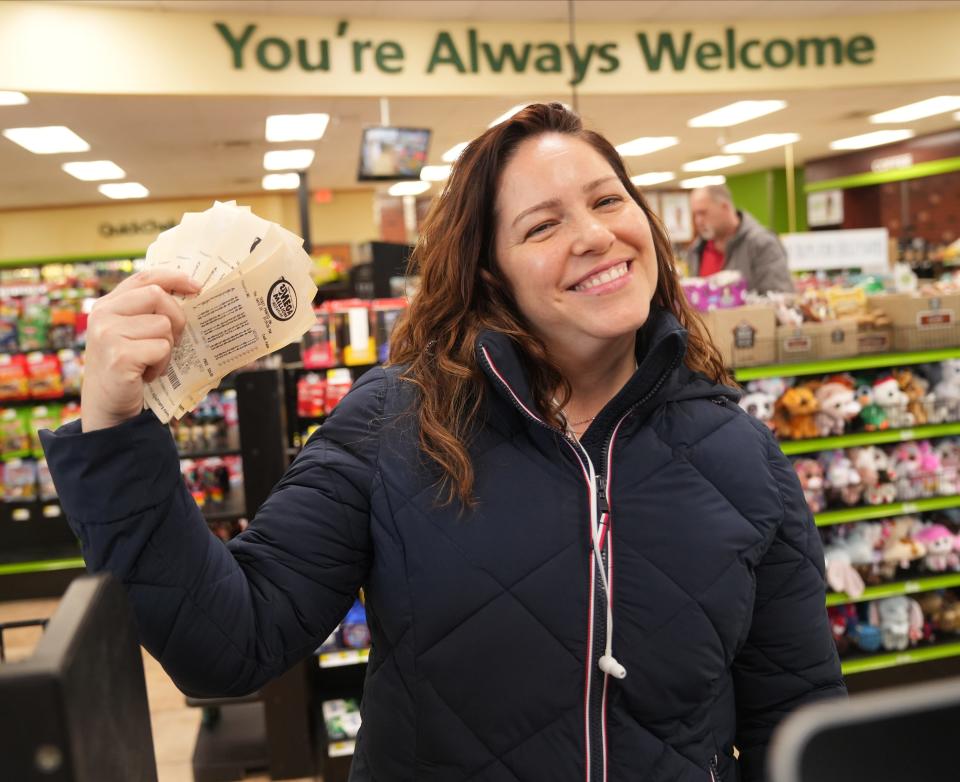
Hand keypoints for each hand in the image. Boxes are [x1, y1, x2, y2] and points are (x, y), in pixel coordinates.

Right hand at [81, 269, 201, 431]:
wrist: (108, 406)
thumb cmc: (128, 368)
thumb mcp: (132, 333)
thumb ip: (147, 312)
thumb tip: (190, 292)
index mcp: (107, 304)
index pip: (144, 277)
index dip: (174, 278)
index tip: (197, 287)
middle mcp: (103, 314)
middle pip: (158, 296)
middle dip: (176, 318)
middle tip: (173, 341)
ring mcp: (108, 334)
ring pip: (163, 325)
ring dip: (167, 348)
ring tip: (150, 362)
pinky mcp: (119, 355)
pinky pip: (162, 349)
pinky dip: (162, 364)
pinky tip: (146, 374)